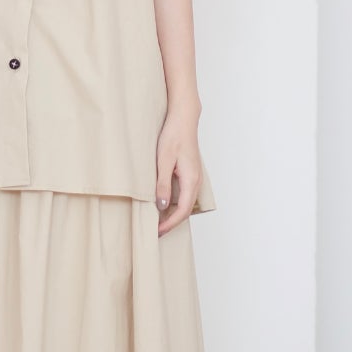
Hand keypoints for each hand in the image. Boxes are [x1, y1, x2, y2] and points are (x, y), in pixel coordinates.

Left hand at [154, 110, 201, 234]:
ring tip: (157, 221)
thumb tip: (161, 206)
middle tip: (155, 231)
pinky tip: (163, 205)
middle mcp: (196, 182)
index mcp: (191, 180)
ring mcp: (194, 178)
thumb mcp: (163, 161)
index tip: (157, 232)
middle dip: (171, 223)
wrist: (183, 119)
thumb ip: (163, 184)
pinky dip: (174, 204)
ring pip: (185, 204)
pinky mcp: (190, 174)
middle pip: (185, 211)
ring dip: (172, 214)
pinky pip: (184, 195)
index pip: (182, 211)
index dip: (169, 224)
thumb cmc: (173, 136)